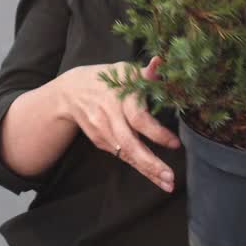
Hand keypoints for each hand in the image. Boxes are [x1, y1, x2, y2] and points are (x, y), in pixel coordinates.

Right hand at [59, 57, 180, 191]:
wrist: (70, 92)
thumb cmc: (105, 79)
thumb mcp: (124, 71)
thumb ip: (146, 72)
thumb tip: (161, 62)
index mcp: (118, 98)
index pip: (138, 119)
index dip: (157, 133)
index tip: (176, 144)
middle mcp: (109, 117)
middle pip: (130, 145)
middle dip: (151, 164)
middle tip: (170, 178)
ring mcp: (102, 131)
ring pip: (126, 155)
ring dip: (147, 171)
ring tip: (167, 184)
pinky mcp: (99, 141)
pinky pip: (121, 156)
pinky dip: (137, 166)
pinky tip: (153, 175)